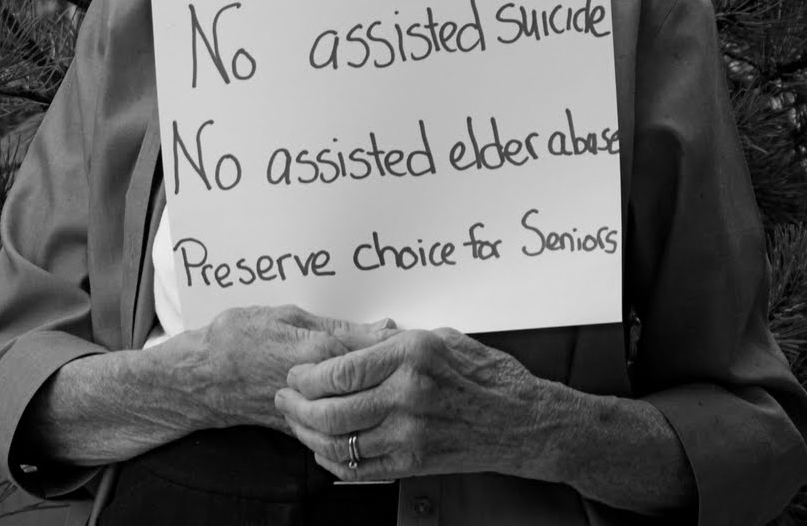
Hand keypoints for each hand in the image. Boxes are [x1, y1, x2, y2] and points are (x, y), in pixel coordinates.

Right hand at [165, 305, 395, 431]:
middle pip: (374, 383)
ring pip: (359, 407)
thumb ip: (338, 326)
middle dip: (394, 375)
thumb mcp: (287, 316)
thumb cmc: (239, 337)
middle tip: (412, 365)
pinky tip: (359, 405)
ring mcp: (312, 409)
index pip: (379, 349)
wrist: (202, 377)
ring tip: (389, 386)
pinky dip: (350, 414)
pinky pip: (337, 425)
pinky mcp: (301, 426)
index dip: (402, 347)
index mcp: (322, 349)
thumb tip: (384, 328)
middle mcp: (321, 384)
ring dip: (375, 397)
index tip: (419, 343)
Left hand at [274, 326, 555, 480]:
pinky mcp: (415, 463)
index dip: (305, 376)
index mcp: (410, 356)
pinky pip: (360, 468)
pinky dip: (333, 460)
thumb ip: (384, 342)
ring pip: (339, 440)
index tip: (293, 374)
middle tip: (284, 397)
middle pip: (330, 409)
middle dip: (296, 405)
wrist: (522, 421)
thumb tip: (340, 339)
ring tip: (297, 422)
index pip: (338, 370)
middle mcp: (408, 395)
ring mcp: (411, 434)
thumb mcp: (434, 338)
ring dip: (308, 433)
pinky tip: (323, 449)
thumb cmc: (483, 375)